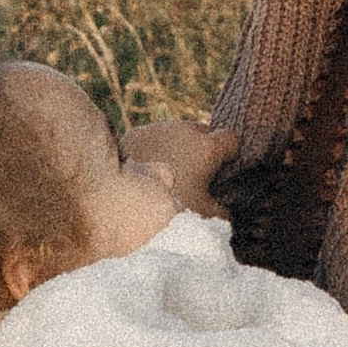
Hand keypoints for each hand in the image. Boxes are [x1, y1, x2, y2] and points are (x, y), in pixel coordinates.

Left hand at [120, 119, 237, 218]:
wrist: (116, 198)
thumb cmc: (167, 208)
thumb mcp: (202, 217)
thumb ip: (223, 214)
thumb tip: (228, 212)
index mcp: (206, 148)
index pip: (232, 139)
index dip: (231, 154)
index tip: (223, 169)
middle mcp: (184, 130)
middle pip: (205, 132)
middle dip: (205, 149)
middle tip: (197, 175)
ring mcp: (159, 129)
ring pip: (179, 132)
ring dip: (180, 147)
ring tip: (171, 173)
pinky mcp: (136, 133)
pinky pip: (154, 138)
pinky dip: (156, 149)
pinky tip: (148, 170)